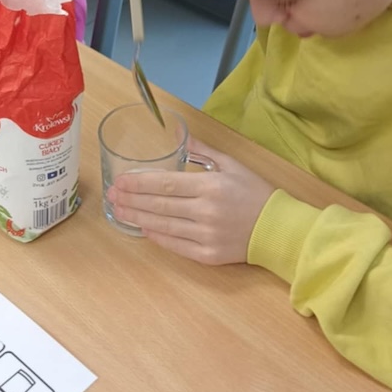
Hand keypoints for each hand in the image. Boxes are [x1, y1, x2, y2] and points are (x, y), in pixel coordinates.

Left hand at [107, 139, 274, 263]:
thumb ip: (203, 151)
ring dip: (138, 219)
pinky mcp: (209, 256)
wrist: (279, 229)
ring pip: (164, 226)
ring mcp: (206, 235)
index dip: (139, 183)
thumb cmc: (256, 193)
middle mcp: (206, 211)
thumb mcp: (232, 164)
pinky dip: (158, 237)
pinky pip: (176, 246)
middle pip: (159, 205)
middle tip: (112, 196)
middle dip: (131, 200)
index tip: (120, 181)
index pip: (166, 184)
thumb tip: (179, 136)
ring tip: (119, 212)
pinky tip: (144, 230)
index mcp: (211, 186)